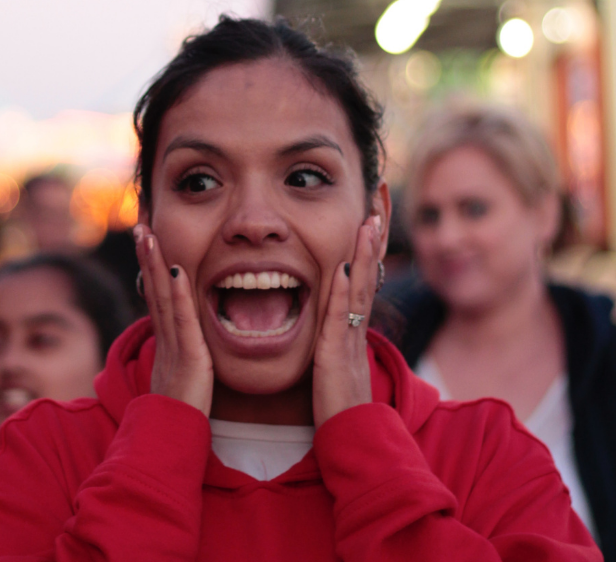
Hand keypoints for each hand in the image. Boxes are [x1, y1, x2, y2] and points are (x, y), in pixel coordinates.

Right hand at [134, 224, 213, 416]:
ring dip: (154, 263)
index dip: (151, 267)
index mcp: (165, 340)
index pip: (156, 296)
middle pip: (153, 288)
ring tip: (148, 234)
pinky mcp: (188, 356)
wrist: (171, 438)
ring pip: (161, 296)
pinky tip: (176, 270)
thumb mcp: (179, 375)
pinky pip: (182, 320)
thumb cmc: (178, 412)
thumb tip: (185, 340)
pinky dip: (178, 293)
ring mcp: (174, 345)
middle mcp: (165, 337)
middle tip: (141, 225)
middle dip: (147, 256)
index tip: (148, 241)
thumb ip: (182, 354)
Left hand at [312, 216, 381, 427]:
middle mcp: (356, 332)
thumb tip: (330, 329)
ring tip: (366, 225)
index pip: (360, 285)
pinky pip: (339, 318)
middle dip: (370, 246)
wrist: (349, 438)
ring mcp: (349, 342)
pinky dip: (340, 292)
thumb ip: (334, 346)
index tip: (367, 226)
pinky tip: (339, 269)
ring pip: (358, 292)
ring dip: (361, 257)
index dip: (364, 256)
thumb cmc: (338, 408)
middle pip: (366, 280)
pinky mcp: (336, 356)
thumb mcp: (336, 368)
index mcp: (353, 333)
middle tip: (374, 212)